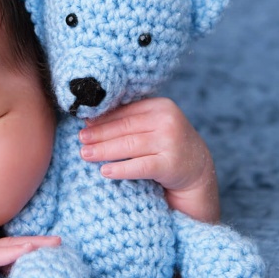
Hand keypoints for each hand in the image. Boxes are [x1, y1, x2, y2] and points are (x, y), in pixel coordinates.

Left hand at [78, 97, 219, 222]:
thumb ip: (129, 120)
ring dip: (104, 150)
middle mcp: (168, 121)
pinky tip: (105, 171)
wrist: (198, 171)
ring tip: (85, 154)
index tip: (83, 124)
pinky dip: (120, 169)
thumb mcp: (152, 126)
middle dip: (99, 134)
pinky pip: (140, 167)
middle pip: (125, 128)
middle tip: (81, 140)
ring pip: (129, 146)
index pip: (125, 111)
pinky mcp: (171, 165)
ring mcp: (171, 143)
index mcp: (161, 106)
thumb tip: (89, 119)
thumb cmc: (167, 146)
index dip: (102, 118)